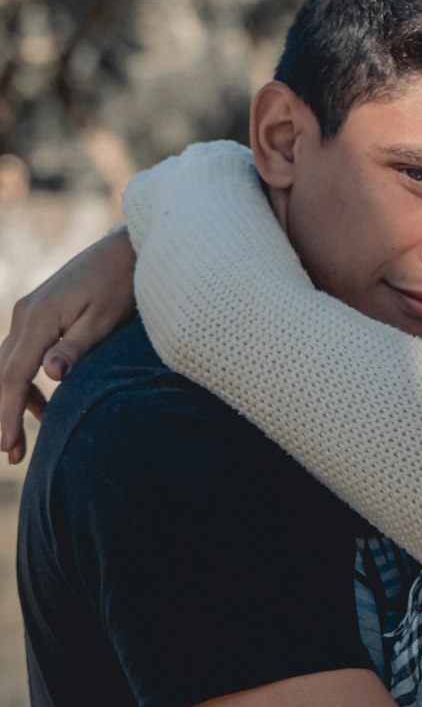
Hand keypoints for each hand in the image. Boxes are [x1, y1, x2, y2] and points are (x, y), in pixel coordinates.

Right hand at [0, 228, 135, 462]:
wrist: (123, 251)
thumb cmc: (120, 286)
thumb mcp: (104, 320)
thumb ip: (76, 348)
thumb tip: (51, 376)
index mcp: (38, 320)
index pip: (13, 377)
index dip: (7, 414)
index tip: (8, 446)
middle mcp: (24, 316)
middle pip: (0, 373)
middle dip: (2, 414)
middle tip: (11, 454)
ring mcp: (27, 314)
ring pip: (5, 365)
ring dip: (11, 400)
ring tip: (23, 440)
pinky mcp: (37, 315)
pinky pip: (19, 355)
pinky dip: (24, 383)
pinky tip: (41, 407)